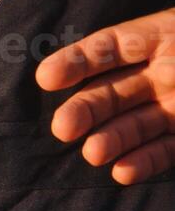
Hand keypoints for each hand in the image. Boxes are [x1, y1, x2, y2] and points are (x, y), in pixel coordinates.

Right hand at [37, 7, 174, 184]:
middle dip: (85, 110)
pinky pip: (165, 151)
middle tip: (63, 128)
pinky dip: (144, 162)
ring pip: (133, 125)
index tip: (46, 78)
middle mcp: (163, 73)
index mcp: (162, 38)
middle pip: (113, 92)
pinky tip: (123, 171)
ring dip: (110, 140)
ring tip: (93, 154)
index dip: (77, 60)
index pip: (110, 47)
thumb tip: (72, 61)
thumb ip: (149, 46)